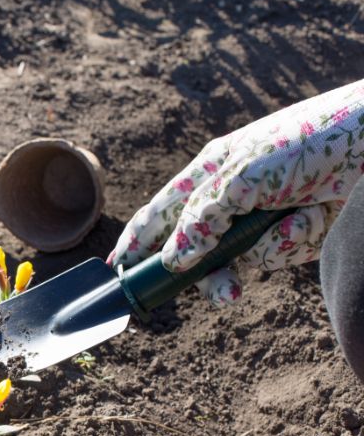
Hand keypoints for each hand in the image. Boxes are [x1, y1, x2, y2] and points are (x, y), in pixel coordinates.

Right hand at [109, 79, 363, 305]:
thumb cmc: (308, 142)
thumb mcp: (243, 177)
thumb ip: (201, 219)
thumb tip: (173, 259)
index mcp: (209, 171)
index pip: (159, 213)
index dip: (137, 241)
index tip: (117, 270)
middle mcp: (230, 196)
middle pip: (197, 251)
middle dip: (214, 273)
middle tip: (226, 293)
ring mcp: (262, 215)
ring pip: (242, 258)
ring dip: (269, 248)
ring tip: (296, 226)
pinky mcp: (293, 228)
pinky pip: (279, 253)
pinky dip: (298, 239)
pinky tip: (318, 213)